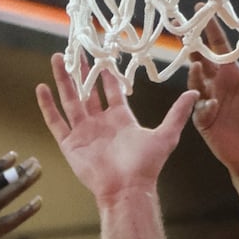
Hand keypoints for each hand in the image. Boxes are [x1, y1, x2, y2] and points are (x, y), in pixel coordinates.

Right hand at [36, 54, 195, 207]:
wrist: (127, 189)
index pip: (111, 90)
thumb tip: (197, 93)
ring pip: (70, 100)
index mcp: (120, 119)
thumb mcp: (166, 135)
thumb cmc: (146, 166)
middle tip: (76, 49)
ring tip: (56, 59)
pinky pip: (56, 122)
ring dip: (63, 80)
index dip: (107, 73)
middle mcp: (101, 124)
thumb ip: (178, 113)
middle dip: (82, 70)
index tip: (103, 53)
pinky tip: (41, 88)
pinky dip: (48, 106)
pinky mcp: (71, 145)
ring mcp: (84, 133)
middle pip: (88, 91)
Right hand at [187, 43, 238, 186]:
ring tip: (196, 66)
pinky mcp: (206, 123)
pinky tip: (211, 104)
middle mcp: (219, 86)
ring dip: (194, 74)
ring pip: (195, 83)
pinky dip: (203, 105)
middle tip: (186, 32)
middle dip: (192, 47)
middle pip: (201, 61)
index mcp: (234, 76)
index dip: (211, 29)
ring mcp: (210, 104)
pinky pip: (199, 111)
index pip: (219, 47)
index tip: (202, 8)